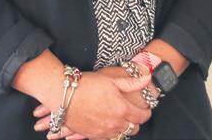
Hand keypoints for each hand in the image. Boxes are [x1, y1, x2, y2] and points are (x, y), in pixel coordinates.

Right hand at [32, 70, 151, 139]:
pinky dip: (111, 132)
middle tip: (131, 111)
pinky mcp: (93, 135)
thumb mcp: (111, 79)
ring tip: (118, 116)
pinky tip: (107, 122)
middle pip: (134, 128)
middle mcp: (115, 123)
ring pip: (122, 135)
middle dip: (135, 121)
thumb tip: (147, 78)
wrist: (64, 95)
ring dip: (123, 127)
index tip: (144, 108)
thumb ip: (131, 82)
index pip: (142, 116)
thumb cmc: (87, 85)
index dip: (146, 112)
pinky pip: (109, 138)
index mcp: (122, 109)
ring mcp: (104, 131)